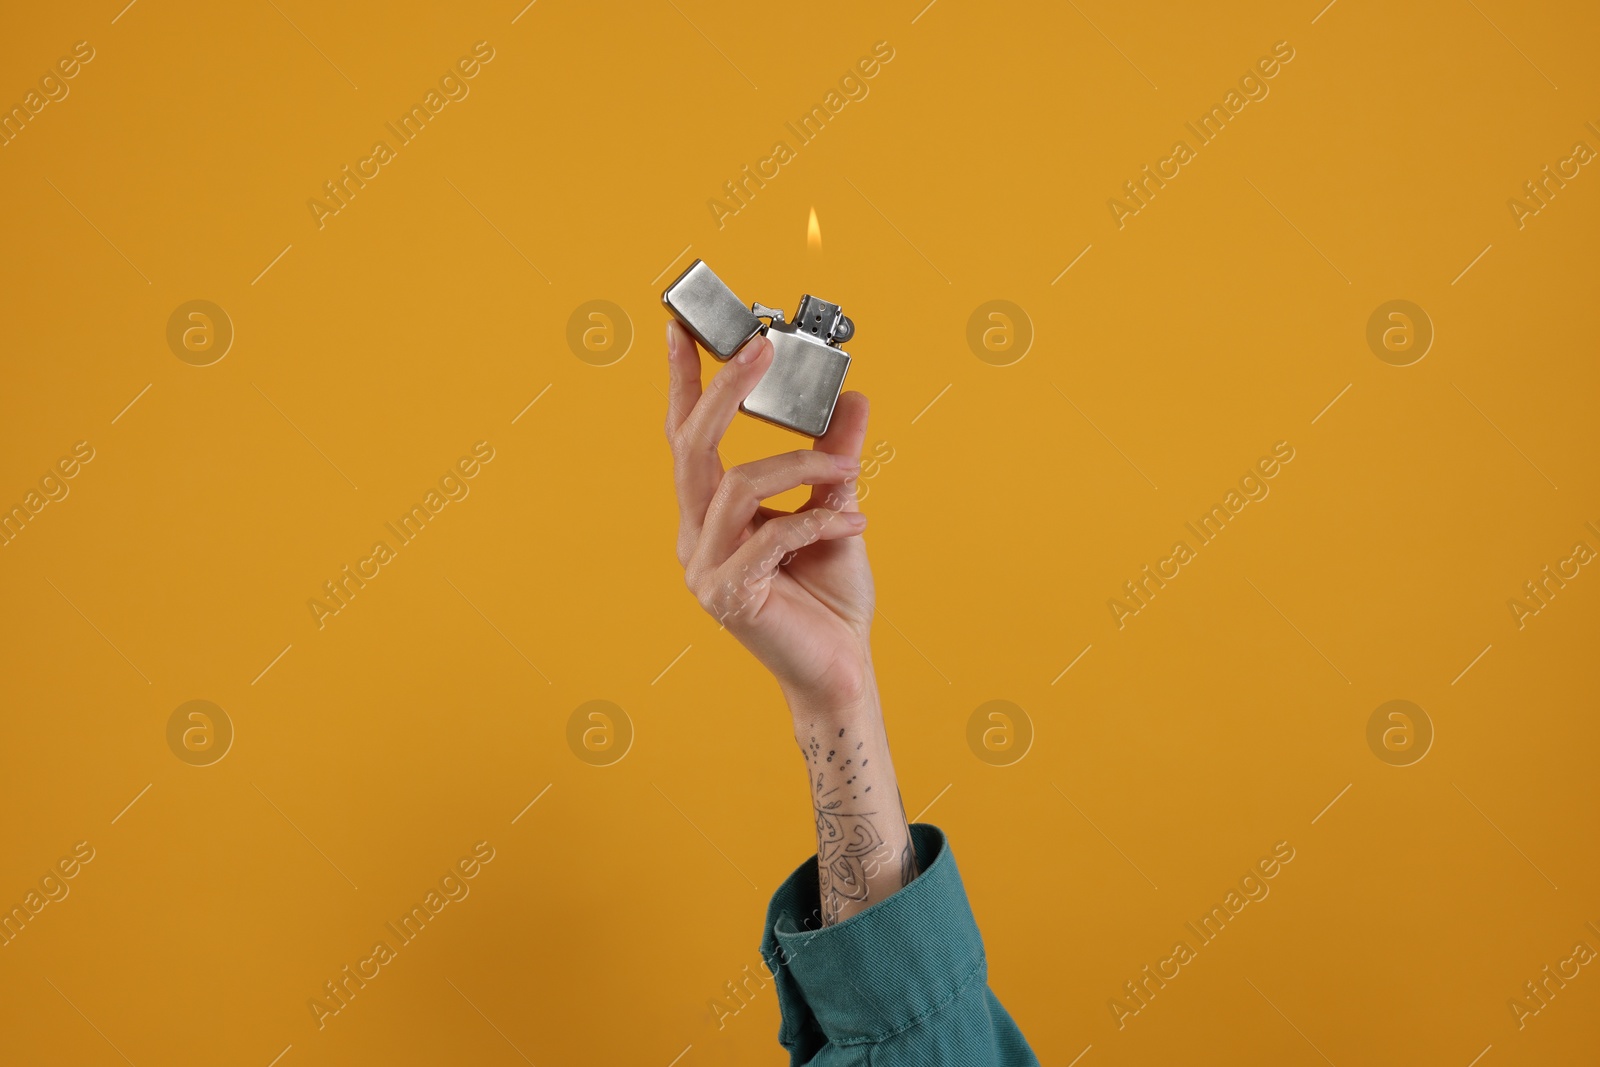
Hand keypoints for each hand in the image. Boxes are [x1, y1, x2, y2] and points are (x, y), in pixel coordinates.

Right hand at [665, 320, 875, 712]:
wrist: (840, 670)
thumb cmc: (829, 598)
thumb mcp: (836, 509)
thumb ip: (834, 457)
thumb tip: (853, 398)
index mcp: (711, 516)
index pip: (686, 438)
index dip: (684, 383)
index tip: (682, 328)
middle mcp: (696, 538)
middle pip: (692, 448)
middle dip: (723, 390)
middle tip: (761, 345)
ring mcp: (706, 569)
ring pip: (737, 485)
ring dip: (800, 466)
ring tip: (845, 470)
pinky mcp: (729, 596)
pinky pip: (770, 535)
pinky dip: (817, 518)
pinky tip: (854, 521)